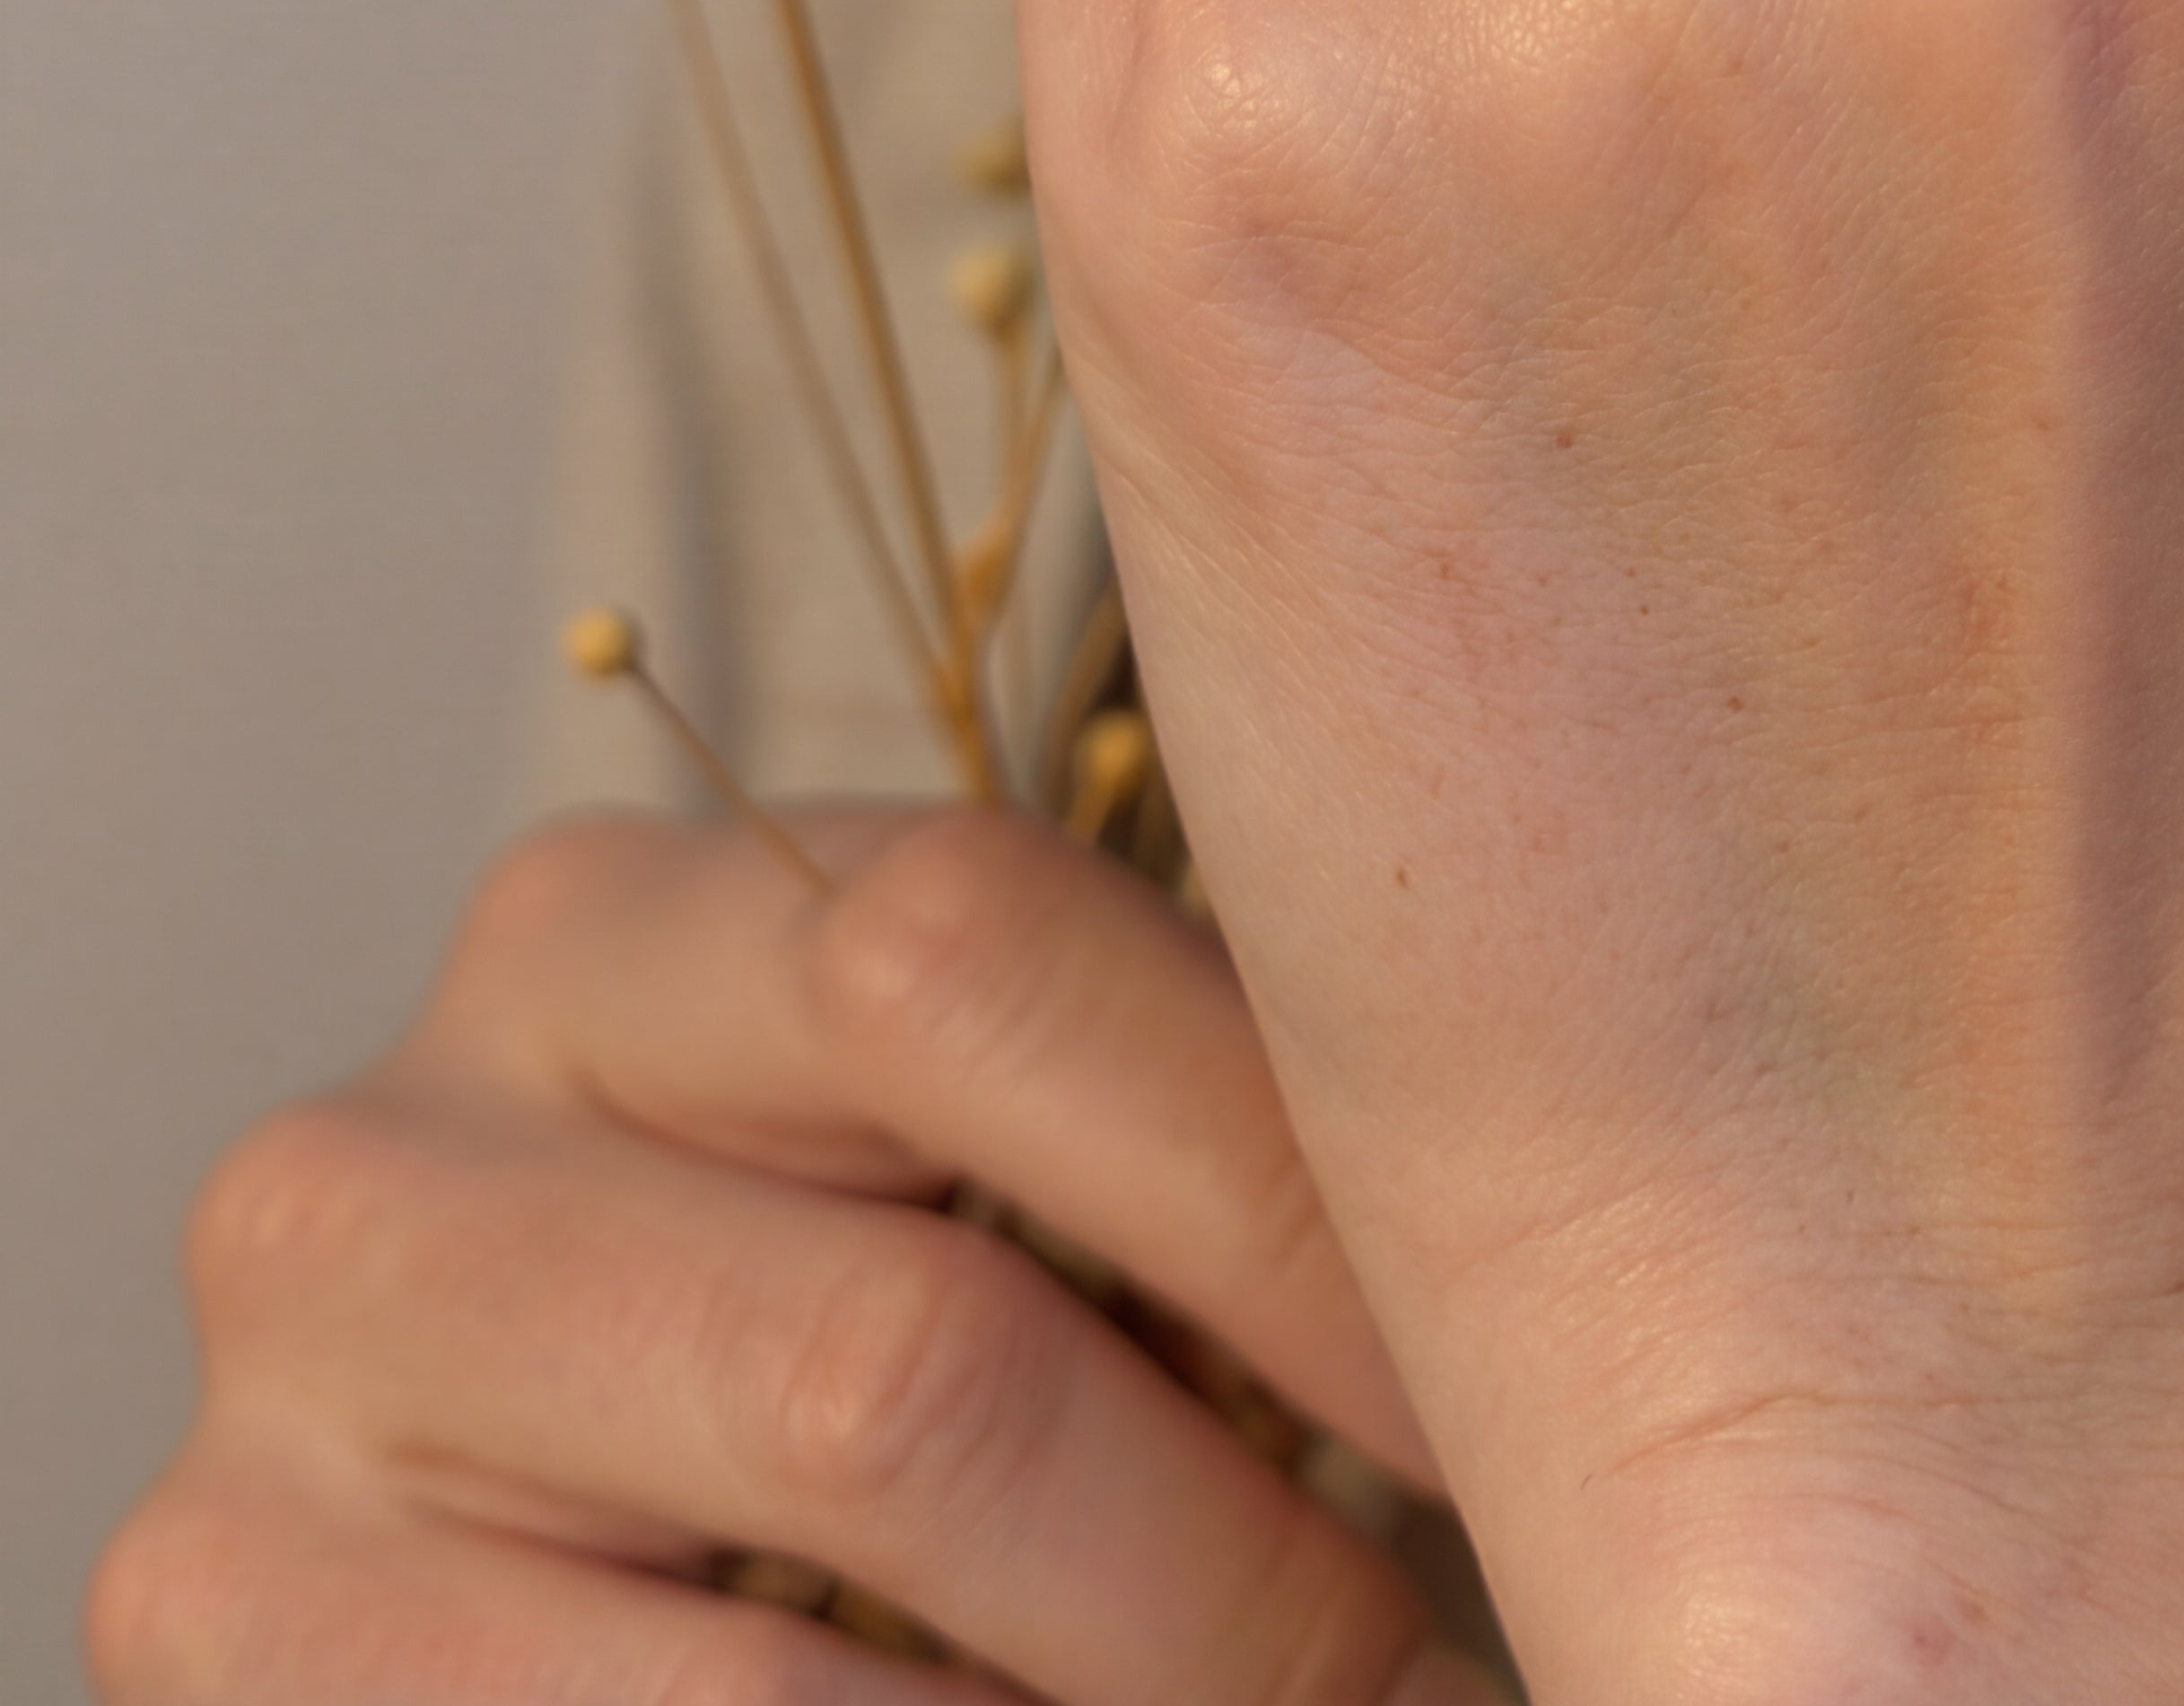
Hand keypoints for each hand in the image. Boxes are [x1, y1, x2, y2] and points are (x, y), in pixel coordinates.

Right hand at [91, 807, 1488, 1704]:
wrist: (512, 1533)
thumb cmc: (821, 1335)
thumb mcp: (959, 1193)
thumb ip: (1157, 1146)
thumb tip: (1578, 1271)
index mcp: (619, 926)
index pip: (982, 957)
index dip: (1309, 1200)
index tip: (1589, 1379)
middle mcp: (402, 1129)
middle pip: (912, 1354)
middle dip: (1252, 1584)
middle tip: (1461, 1675)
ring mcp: (290, 1406)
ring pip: (805, 1612)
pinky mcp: (221, 1630)